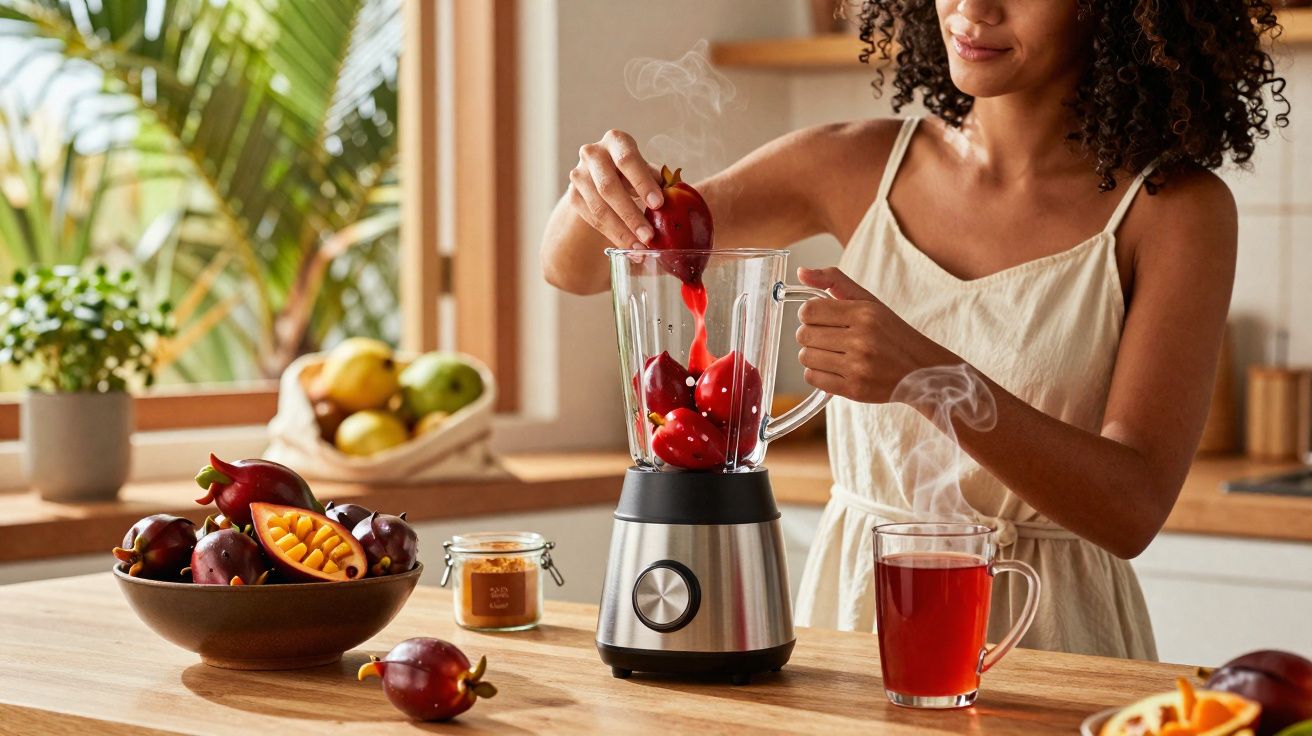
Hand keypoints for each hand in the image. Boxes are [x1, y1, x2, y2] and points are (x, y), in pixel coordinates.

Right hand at [568, 129, 664, 248]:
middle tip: (649, 236)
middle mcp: (593, 154)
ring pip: (598, 208)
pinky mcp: (573, 197)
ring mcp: (579, 175)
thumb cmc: (634, 172)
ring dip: (621, 231)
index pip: (627, 160)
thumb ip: (660, 181)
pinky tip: (629, 248)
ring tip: (640, 249)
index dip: (643, 183)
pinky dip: (613, 236)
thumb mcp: (647, 170)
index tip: (659, 205)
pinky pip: (592, 220)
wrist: (601, 175)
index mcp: (616, 140)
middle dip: (630, 215)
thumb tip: (678, 196)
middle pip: (608, 187)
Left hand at [795, 267, 958, 403]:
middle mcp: (861, 339)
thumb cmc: (891, 334)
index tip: (820, 318)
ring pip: (806, 357)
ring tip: (832, 354)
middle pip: (804, 335)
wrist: (921, 370)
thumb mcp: (869, 301)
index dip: (809, 314)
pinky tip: (834, 368)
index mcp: (864, 313)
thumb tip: (801, 272)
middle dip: (810, 335)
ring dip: (813, 355)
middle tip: (827, 337)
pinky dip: (818, 374)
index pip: (809, 310)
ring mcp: (858, 367)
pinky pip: (813, 379)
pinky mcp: (854, 390)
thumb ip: (834, 281)